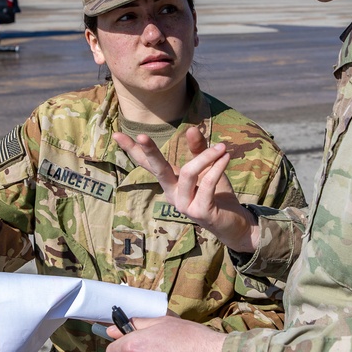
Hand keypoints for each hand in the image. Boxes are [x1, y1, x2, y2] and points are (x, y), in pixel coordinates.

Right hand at [113, 126, 258, 252]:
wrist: (234, 223)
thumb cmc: (217, 194)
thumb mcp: (207, 168)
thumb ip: (198, 150)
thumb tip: (190, 128)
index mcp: (170, 183)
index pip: (148, 165)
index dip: (133, 150)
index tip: (117, 134)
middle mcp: (172, 194)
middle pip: (158, 170)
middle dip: (150, 152)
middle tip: (142, 135)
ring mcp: (184, 205)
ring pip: (188, 173)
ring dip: (206, 157)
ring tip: (222, 147)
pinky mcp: (200, 212)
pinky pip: (207, 184)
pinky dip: (218, 167)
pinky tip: (226, 157)